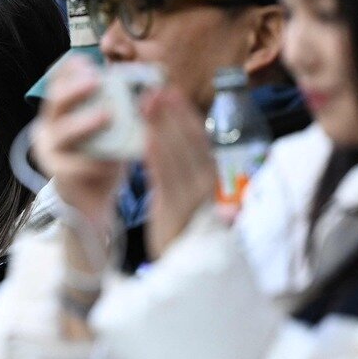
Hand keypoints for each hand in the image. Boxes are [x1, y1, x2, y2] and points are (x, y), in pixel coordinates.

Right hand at [35, 58, 126, 226]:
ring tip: (106, 116)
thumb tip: (145, 82)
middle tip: (96, 80)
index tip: (88, 61)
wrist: (93, 198)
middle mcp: (48, 127)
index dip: (70, 69)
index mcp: (60, 110)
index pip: (58, 81)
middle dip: (75, 89)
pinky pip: (75, 165)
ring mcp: (49, 151)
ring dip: (84, 122)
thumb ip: (118, 105)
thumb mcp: (110, 126)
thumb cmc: (103, 154)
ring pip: (63, 132)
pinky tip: (112, 160)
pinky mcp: (58, 175)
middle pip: (55, 101)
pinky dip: (94, 162)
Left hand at [143, 88, 217, 258]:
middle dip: (172, 114)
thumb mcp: (183, 198)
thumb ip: (176, 173)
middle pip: (190, 142)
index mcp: (211, 179)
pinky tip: (146, 137)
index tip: (170, 93)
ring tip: (147, 103)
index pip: (198, 141)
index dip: (184, 115)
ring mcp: (193, 198)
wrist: (187, 270)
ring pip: (177, 155)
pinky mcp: (175, 211)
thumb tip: (162, 142)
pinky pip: (166, 178)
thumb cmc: (182, 231)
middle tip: (156, 88)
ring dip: (162, 126)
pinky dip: (157, 156)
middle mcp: (207, 185)